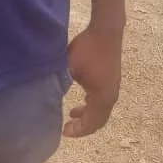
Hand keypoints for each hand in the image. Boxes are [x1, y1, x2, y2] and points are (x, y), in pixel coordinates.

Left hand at [63, 24, 122, 138]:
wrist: (106, 31)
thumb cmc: (88, 49)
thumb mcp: (70, 67)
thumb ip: (60, 82)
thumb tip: (48, 94)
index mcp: (102, 98)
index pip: (91, 123)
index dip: (78, 130)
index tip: (64, 131)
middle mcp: (111, 96)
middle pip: (99, 120)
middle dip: (84, 126)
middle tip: (68, 127)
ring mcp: (114, 88)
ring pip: (102, 110)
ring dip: (88, 114)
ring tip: (73, 113)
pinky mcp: (113, 79)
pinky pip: (104, 100)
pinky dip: (93, 104)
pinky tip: (84, 98)